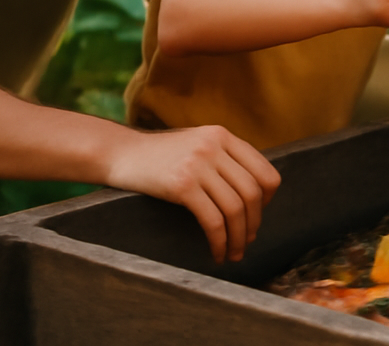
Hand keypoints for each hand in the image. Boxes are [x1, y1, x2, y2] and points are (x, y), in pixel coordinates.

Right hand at [104, 125, 280, 262]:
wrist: (120, 153)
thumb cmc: (160, 155)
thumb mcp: (197, 143)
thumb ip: (224, 158)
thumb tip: (253, 193)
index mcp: (223, 136)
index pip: (265, 171)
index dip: (268, 199)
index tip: (259, 214)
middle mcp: (214, 146)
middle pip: (252, 193)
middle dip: (254, 223)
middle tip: (247, 241)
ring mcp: (198, 164)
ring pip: (235, 209)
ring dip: (238, 237)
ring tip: (234, 253)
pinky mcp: (182, 185)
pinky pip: (212, 220)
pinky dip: (219, 241)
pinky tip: (216, 252)